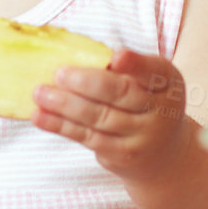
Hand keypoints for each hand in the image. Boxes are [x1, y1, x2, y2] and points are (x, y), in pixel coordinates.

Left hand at [32, 48, 190, 183]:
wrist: (164, 155)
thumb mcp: (149, 82)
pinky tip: (41, 116)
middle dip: (87, 83)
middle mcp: (160, 111)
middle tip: (59, 73)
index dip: (135, 64)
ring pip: (98, 117)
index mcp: (168, 82)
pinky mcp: (121, 155)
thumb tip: (75, 53)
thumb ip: (125, 69)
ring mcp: (141, 136)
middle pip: (120, 94)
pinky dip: (60, 125)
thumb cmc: (148, 103)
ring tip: (40, 93)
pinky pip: (87, 137)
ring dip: (64, 105)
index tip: (116, 57)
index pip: (152, 70)